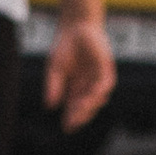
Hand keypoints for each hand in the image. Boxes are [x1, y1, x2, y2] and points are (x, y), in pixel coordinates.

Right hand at [45, 16, 115, 132]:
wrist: (76, 27)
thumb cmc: (65, 47)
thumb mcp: (55, 69)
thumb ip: (53, 86)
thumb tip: (49, 106)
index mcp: (75, 91)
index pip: (75, 110)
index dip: (72, 119)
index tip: (67, 128)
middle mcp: (88, 88)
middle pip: (87, 108)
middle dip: (80, 116)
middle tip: (73, 122)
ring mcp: (98, 80)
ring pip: (97, 100)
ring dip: (89, 106)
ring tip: (80, 109)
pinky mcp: (106, 70)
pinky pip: (105, 85)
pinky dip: (98, 92)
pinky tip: (91, 97)